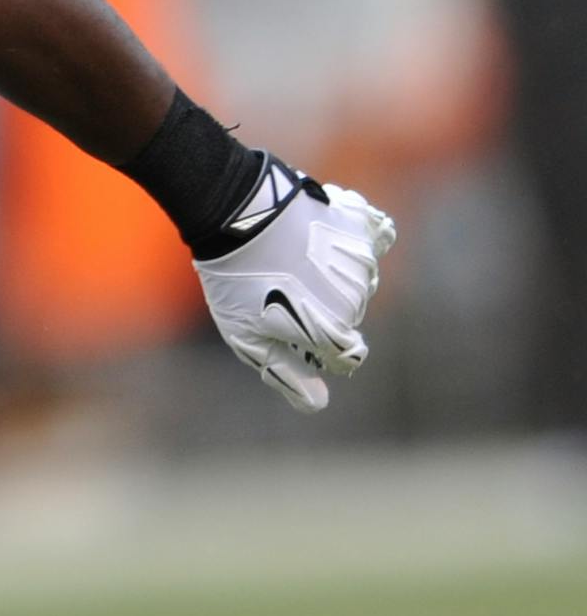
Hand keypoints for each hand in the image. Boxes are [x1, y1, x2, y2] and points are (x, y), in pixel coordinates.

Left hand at [193, 159, 395, 413]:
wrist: (235, 213)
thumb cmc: (236, 281)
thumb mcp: (248, 339)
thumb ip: (286, 375)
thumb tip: (319, 402)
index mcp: (333, 332)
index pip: (346, 357)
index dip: (318, 348)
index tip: (291, 326)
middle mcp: (357, 299)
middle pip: (349, 317)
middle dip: (322, 309)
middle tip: (280, 285)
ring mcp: (362, 261)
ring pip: (359, 281)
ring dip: (333, 274)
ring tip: (292, 256)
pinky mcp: (361, 225)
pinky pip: (379, 237)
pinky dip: (359, 239)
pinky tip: (327, 233)